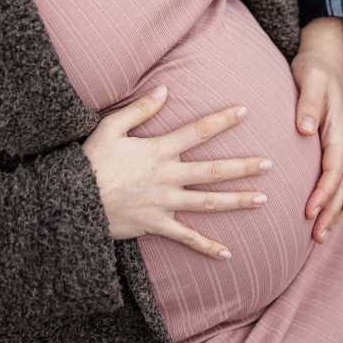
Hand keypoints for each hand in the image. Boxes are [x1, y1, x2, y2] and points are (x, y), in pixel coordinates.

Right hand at [82, 86, 272, 260]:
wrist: (73, 199)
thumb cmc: (90, 160)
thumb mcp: (110, 126)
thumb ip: (140, 108)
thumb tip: (165, 89)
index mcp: (158, 150)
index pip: (197, 131)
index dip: (222, 120)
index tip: (245, 110)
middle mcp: (167, 176)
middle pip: (212, 170)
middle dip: (243, 166)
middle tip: (270, 163)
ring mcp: (164, 203)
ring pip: (207, 203)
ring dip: (236, 201)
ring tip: (262, 199)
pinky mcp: (156, 225)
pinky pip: (186, 238)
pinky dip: (206, 247)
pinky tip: (227, 253)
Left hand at [291, 18, 342, 242]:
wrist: (327, 57)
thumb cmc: (315, 70)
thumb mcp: (310, 80)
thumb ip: (310, 105)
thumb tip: (306, 129)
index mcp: (340, 129)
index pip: (333, 168)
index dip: (323, 192)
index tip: (309, 212)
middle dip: (332, 212)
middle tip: (315, 236)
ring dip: (339, 211)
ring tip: (323, 235)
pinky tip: (333, 214)